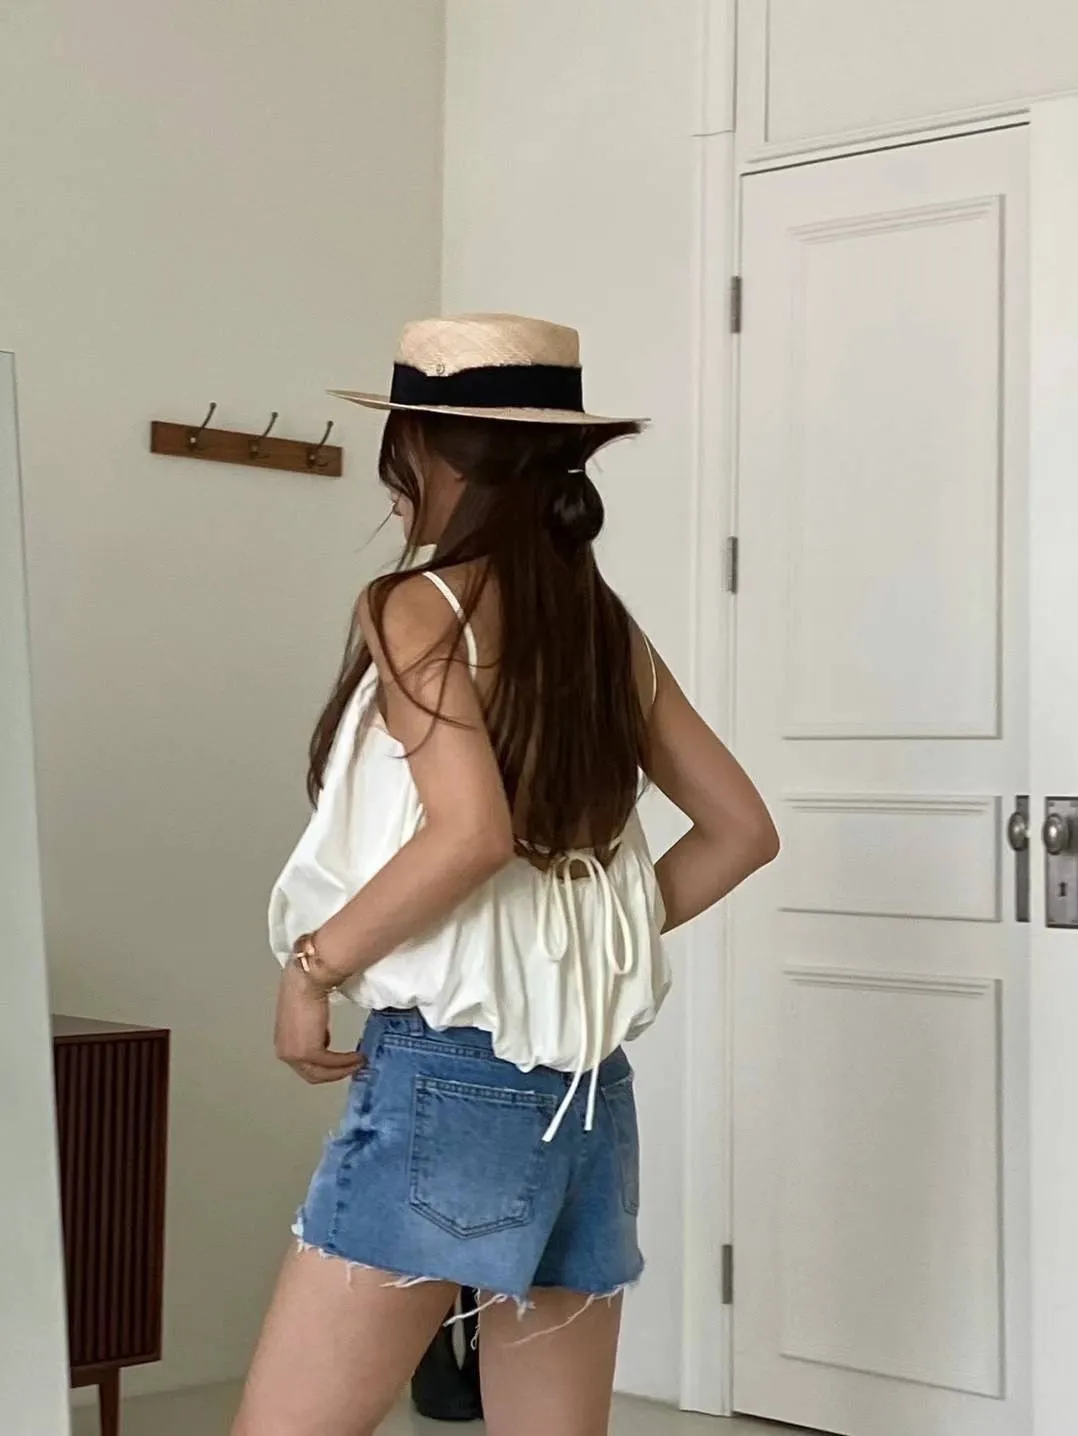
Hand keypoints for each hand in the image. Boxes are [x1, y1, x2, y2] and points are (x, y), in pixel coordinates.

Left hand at [274, 961, 365, 1084]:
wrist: (307, 979)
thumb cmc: (304, 987)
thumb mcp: (304, 1016)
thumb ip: (310, 1030)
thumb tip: (322, 1036)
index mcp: (282, 1043)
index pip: (303, 1065)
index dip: (323, 1067)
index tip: (339, 1062)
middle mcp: (285, 1053)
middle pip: (312, 1074)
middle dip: (334, 1073)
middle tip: (352, 1067)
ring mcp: (296, 1054)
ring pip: (322, 1073)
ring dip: (342, 1070)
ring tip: (358, 1063)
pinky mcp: (310, 1052)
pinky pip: (331, 1063)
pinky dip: (346, 1063)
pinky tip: (358, 1057)